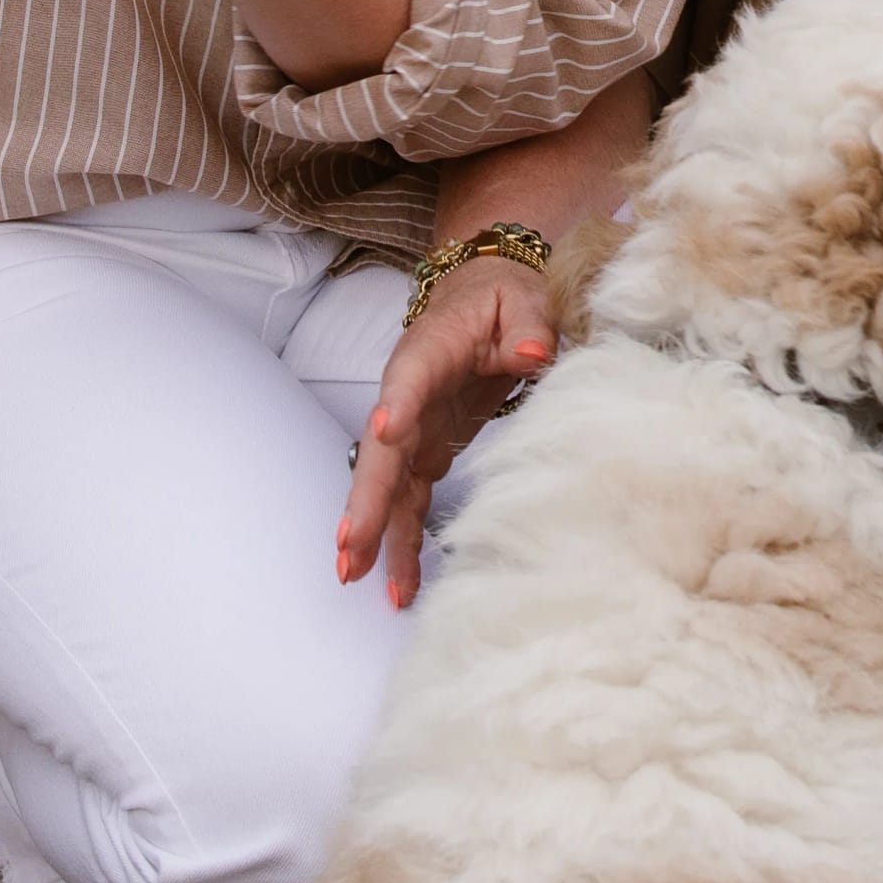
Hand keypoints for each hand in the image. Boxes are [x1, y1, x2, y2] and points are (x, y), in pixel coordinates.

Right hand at [338, 254, 558, 607]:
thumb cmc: (503, 298)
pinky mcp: (424, 452)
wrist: (485, 298)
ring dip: (373, 531)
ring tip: (357, 576)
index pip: (409, 377)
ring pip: (386, 484)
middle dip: (366, 497)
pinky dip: (399, 540)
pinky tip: (396, 583)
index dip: (397, 404)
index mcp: (431, 351)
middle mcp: (408, 395)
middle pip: (383, 449)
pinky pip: (406, 500)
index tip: (386, 433)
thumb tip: (532, 350)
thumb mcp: (524, 300)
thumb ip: (528, 323)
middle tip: (350, 543)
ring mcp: (412, 428)